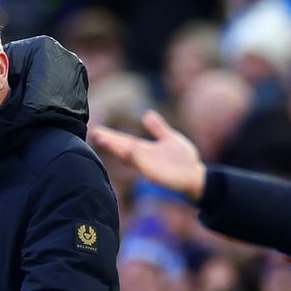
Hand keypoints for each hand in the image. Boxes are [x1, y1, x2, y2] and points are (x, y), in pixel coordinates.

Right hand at [91, 110, 206, 201]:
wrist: (196, 175)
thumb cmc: (182, 160)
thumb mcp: (169, 138)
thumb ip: (157, 128)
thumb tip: (146, 114)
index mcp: (144, 150)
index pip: (124, 141)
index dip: (111, 137)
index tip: (96, 130)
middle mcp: (143, 159)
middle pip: (123, 149)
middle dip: (109, 142)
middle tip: (94, 134)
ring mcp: (149, 167)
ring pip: (130, 157)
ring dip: (117, 149)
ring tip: (104, 140)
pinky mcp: (157, 176)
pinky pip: (144, 167)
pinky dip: (137, 160)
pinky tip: (129, 152)